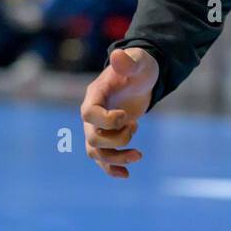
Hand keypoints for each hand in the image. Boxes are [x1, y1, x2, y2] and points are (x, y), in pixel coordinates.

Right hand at [80, 47, 157, 178]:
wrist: (141, 77)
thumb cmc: (139, 67)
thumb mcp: (139, 62)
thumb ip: (128, 61)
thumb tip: (117, 55)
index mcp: (94, 95)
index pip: (88, 114)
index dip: (107, 120)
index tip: (126, 116)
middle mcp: (91, 113)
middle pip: (93, 138)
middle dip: (117, 140)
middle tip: (135, 126)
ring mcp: (97, 127)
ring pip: (96, 153)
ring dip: (116, 158)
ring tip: (138, 155)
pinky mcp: (108, 136)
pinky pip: (103, 159)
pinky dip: (112, 168)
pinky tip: (126, 175)